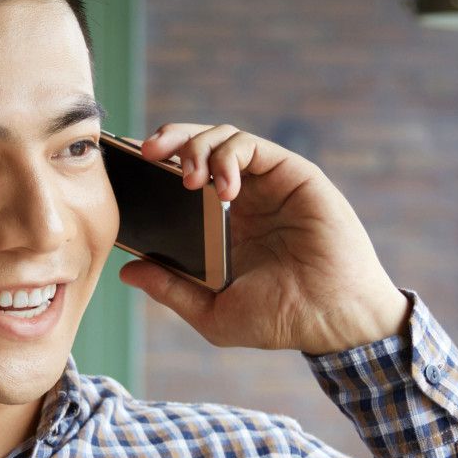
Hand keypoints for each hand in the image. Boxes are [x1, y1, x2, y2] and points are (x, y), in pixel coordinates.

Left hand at [113, 123, 408, 354]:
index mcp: (220, 226)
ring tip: (188, 179)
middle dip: (167, 140)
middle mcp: (242, 199)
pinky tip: (223, 188)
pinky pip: (250, 145)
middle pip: (196, 148)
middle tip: (145, 153)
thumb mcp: (213, 312)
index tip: (126, 171)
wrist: (331, 318)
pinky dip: (228, 156)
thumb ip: (172, 290)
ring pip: (222, 138)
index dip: (152, 170)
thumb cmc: (280, 319)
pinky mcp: (291, 173)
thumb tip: (126, 271)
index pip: (178, 182)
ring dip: (196, 147)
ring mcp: (266, 184)